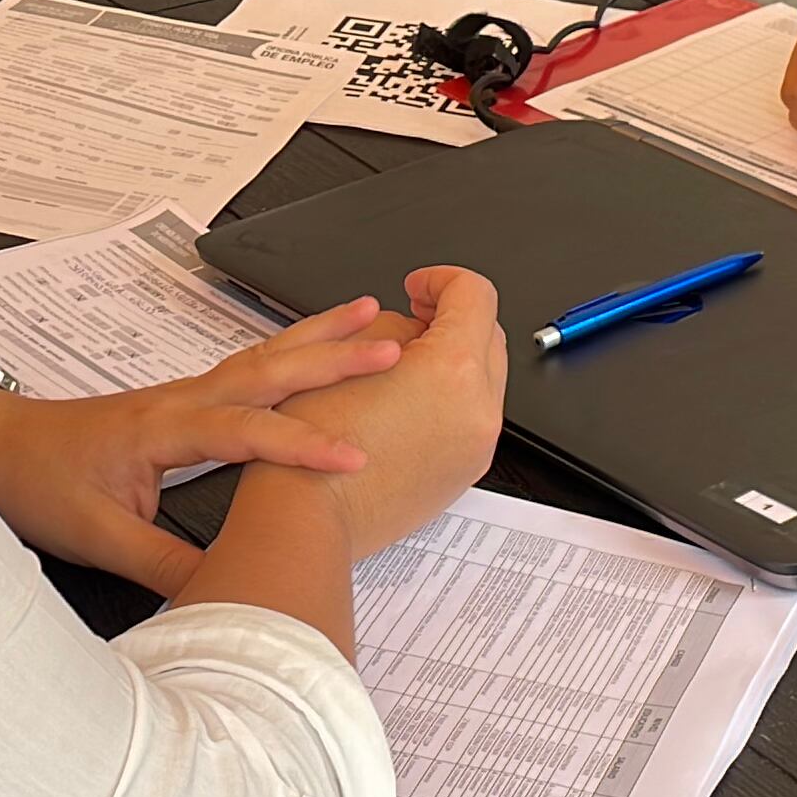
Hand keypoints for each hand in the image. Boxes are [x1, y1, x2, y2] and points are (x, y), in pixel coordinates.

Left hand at [0, 299, 401, 594]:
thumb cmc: (37, 482)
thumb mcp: (97, 536)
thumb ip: (163, 566)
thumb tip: (223, 593)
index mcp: (162, 428)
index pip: (248, 431)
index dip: (303, 444)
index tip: (355, 453)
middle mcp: (179, 400)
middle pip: (268, 370)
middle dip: (333, 356)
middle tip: (393, 343)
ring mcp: (181, 396)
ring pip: (260, 360)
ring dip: (316, 338)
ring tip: (370, 316)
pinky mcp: (180, 403)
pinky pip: (246, 371)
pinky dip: (287, 354)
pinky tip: (309, 351)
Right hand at [263, 266, 507, 556]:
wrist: (308, 517)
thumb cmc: (310, 447)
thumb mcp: (346, 353)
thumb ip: (395, 324)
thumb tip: (414, 327)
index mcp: (453, 371)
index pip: (475, 294)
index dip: (442, 280)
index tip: (419, 288)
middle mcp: (478, 410)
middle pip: (487, 335)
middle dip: (451, 319)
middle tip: (412, 319)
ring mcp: (476, 445)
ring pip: (482, 379)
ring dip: (452, 361)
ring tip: (400, 368)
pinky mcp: (465, 472)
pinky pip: (469, 417)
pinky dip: (448, 400)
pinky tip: (403, 406)